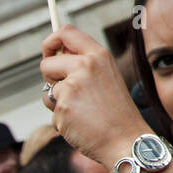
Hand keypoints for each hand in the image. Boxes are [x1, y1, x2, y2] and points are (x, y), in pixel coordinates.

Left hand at [40, 25, 148, 169]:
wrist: (125, 138)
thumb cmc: (116, 111)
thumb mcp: (106, 76)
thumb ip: (84, 64)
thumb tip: (54, 57)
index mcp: (99, 55)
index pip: (65, 33)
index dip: (50, 41)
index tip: (49, 53)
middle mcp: (86, 65)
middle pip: (47, 62)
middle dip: (50, 78)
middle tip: (69, 92)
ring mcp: (73, 85)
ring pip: (47, 90)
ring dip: (56, 102)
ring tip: (81, 110)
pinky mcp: (63, 105)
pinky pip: (52, 110)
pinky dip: (61, 119)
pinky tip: (80, 123)